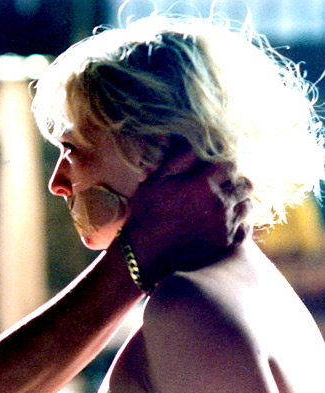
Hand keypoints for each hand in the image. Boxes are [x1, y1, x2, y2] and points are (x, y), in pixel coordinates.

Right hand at [122, 151, 252, 284]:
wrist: (144, 252)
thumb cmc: (147, 212)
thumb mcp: (157, 179)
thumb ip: (180, 158)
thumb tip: (194, 139)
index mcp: (204, 184)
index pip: (229, 163)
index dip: (222, 164)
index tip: (213, 168)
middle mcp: (220, 203)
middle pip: (244, 183)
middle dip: (234, 181)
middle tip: (219, 185)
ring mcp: (226, 225)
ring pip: (248, 205)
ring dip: (238, 201)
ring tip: (221, 204)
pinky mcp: (226, 243)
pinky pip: (245, 228)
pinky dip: (239, 223)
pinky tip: (224, 222)